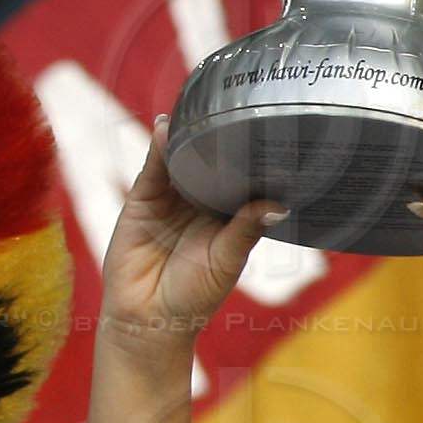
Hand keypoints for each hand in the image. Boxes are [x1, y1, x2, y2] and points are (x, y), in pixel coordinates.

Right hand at [97, 126, 276, 363]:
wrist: (148, 319)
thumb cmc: (194, 297)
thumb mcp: (228, 260)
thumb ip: (246, 228)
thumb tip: (280, 202)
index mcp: (226, 215)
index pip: (240, 177)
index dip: (251, 155)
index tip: (268, 127)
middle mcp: (198, 202)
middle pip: (210, 161)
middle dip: (219, 137)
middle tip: (236, 103)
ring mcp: (169, 199)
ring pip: (181, 160)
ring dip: (188, 136)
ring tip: (200, 106)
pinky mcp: (142, 201)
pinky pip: (152, 169)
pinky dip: (158, 148)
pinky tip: (166, 127)